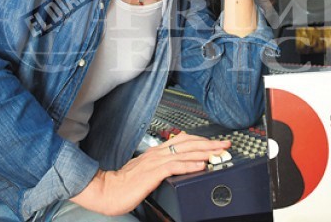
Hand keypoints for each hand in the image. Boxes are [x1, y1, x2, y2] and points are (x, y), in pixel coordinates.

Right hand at [70, 133, 230, 215]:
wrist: (106, 191)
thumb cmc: (122, 185)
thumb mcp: (146, 172)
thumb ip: (160, 167)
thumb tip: (175, 167)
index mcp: (156, 152)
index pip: (183, 140)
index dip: (201, 140)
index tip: (215, 142)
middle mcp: (157, 153)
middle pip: (188, 143)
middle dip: (209, 142)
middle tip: (225, 143)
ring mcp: (154, 162)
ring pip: (185, 152)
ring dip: (204, 151)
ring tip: (219, 152)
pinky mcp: (152, 173)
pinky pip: (175, 166)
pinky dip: (190, 164)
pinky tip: (201, 164)